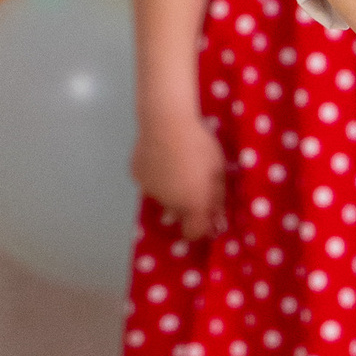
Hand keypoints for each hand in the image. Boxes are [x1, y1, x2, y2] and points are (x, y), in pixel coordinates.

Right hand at [135, 109, 225, 241]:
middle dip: (186, 205)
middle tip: (193, 182)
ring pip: (162, 197)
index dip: (200, 228)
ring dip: (170, 189)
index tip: (206, 216)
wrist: (166, 122)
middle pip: (177, 214)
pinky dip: (155, 175)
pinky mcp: (136, 175)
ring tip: (176, 164)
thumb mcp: (218, 169)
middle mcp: (168, 203)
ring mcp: (149, 190)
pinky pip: (149, 181)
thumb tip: (217, 213)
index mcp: (192, 204)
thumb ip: (217, 195)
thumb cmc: (199, 144)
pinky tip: (161, 156)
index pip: (193, 233)